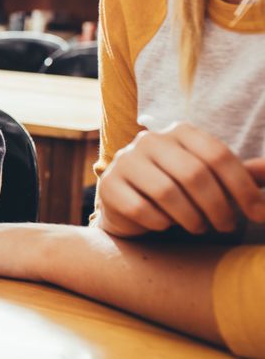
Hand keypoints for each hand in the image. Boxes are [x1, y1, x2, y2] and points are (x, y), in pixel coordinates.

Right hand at [95, 123, 264, 236]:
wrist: (132, 208)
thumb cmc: (183, 194)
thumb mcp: (215, 182)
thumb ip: (242, 176)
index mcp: (180, 131)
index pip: (217, 154)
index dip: (243, 187)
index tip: (258, 215)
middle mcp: (149, 139)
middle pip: (194, 173)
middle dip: (219, 207)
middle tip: (227, 226)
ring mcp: (125, 161)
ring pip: (167, 192)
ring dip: (192, 218)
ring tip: (199, 227)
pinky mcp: (108, 185)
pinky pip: (140, 209)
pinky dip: (160, 223)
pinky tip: (166, 225)